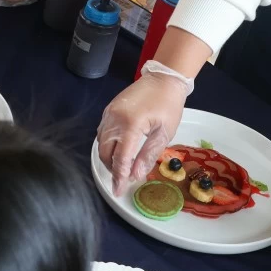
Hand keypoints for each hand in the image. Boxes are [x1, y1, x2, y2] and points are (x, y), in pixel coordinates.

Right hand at [97, 60, 192, 195]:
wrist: (163, 78)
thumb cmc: (169, 105)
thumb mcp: (164, 132)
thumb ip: (148, 155)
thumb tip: (135, 175)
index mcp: (130, 125)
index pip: (120, 158)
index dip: (119, 176)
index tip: (118, 191)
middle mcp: (114, 119)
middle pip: (105, 152)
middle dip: (112, 168)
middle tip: (122, 178)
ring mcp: (109, 113)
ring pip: (101, 143)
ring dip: (108, 157)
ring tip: (121, 167)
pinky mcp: (108, 109)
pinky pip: (102, 132)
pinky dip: (107, 145)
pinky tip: (118, 150)